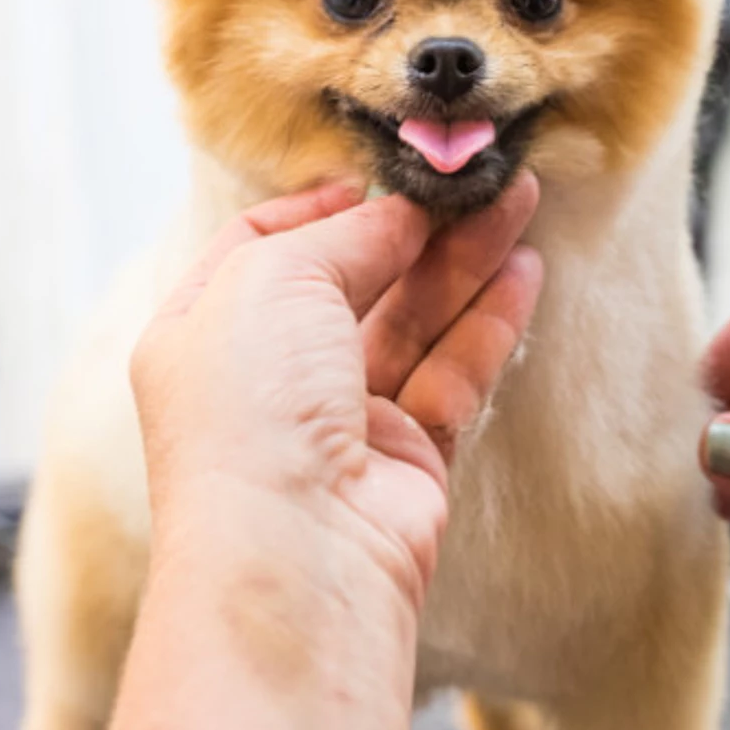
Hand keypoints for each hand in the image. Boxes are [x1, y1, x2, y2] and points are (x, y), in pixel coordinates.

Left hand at [131, 174, 541, 608]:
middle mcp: (268, 374)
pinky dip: (488, 324)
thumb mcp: (275, 279)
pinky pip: (452, 374)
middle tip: (481, 180)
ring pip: (413, 321)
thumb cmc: (251, 410)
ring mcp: (338, 418)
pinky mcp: (405, 456)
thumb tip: (399, 211)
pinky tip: (524, 274)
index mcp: (205, 329)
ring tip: (520, 201)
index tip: (380, 174)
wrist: (296, 556)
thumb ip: (345, 235)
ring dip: (466, 261)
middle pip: (355, 278)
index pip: (262, 246)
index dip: (321, 206)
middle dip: (417, 226)